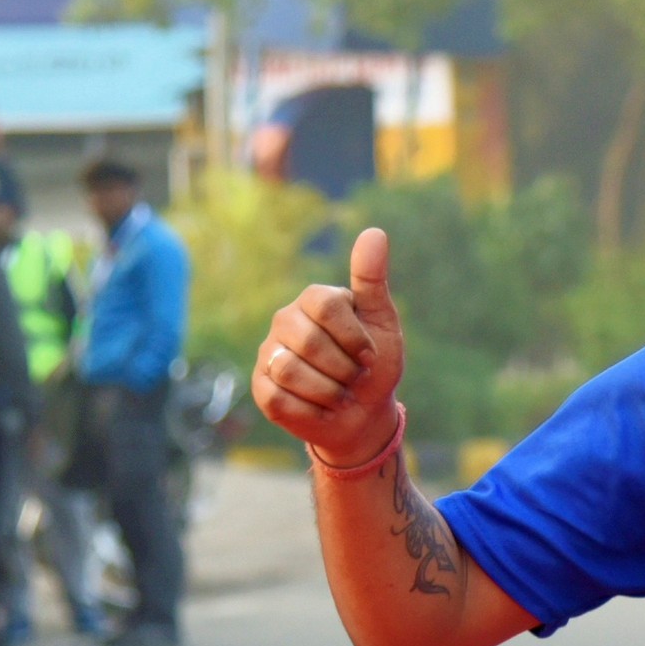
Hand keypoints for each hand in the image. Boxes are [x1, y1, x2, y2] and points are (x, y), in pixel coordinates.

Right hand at [255, 226, 404, 467]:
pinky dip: (312, 411)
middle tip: (355, 377)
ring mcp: (269, 353)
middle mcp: (285, 321)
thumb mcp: (382, 322)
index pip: (325, 305)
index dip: (353, 337)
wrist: (363, 413)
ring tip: (341, 394)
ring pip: (291, 371)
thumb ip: (373, 280)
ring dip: (329, 392)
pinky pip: (280, 399)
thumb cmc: (374, 364)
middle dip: (344, 369)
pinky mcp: (261, 387)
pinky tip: (323, 408)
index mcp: (314, 299)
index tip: (370, 355)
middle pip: (309, 342)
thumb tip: (374, 232)